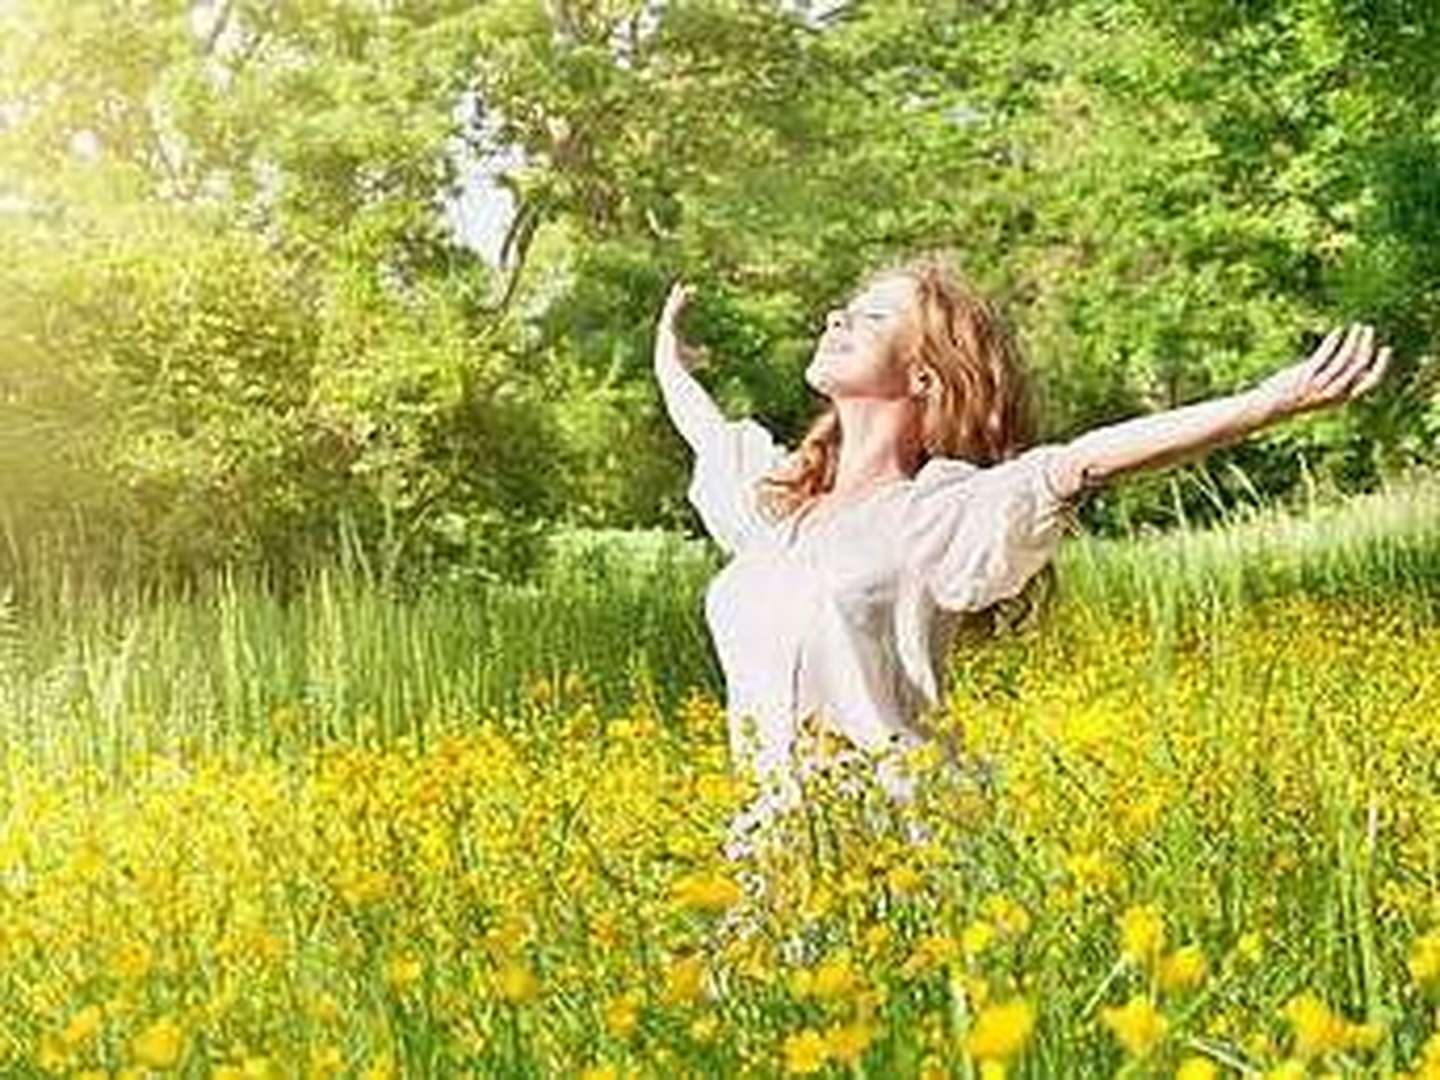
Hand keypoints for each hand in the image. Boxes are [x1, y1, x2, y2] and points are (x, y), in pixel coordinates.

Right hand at [656, 279, 710, 371]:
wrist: (673, 370)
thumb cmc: (684, 366)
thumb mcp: (697, 357)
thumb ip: (700, 353)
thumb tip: (708, 351)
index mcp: (673, 333)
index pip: (678, 315)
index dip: (682, 304)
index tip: (688, 294)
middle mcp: (667, 329)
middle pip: (672, 309)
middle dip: (677, 298)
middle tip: (680, 285)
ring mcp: (665, 329)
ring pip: (670, 309)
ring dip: (676, 298)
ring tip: (680, 286)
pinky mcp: (666, 329)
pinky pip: (671, 314)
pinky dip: (675, 305)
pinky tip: (679, 296)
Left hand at [1255, 322, 1392, 421]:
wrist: (1268, 408)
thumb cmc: (1294, 398)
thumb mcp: (1320, 392)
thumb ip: (1336, 381)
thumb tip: (1352, 366)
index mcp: (1339, 399)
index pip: (1370, 383)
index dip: (1380, 365)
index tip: (1385, 348)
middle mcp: (1331, 393)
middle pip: (1358, 366)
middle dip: (1367, 345)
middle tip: (1368, 329)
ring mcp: (1318, 385)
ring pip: (1344, 359)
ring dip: (1353, 340)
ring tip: (1356, 327)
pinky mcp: (1304, 376)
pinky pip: (1324, 355)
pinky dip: (1333, 342)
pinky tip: (1338, 331)